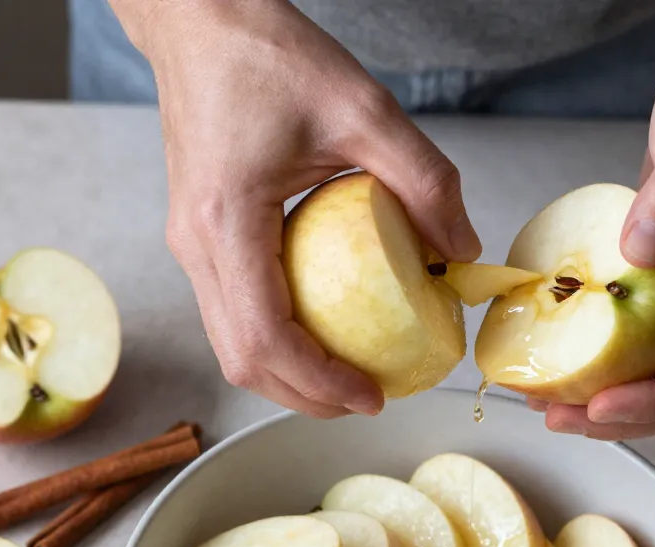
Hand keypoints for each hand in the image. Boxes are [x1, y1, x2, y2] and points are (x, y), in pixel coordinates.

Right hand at [111, 0, 479, 417]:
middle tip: (366, 400)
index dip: (320, 382)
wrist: (200, 21)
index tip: (371, 395)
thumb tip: (464, 250)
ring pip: (231, 347)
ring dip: (288, 377)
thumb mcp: (365, 107)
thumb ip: (424, 180)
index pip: (267, 337)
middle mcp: (196, 246)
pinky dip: (276, 343)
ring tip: (346, 381)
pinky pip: (232, 316)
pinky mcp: (197, 242)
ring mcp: (190, 248)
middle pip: (242, 359)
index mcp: (227, 222)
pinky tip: (322, 337)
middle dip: (305, 396)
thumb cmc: (271, 55)